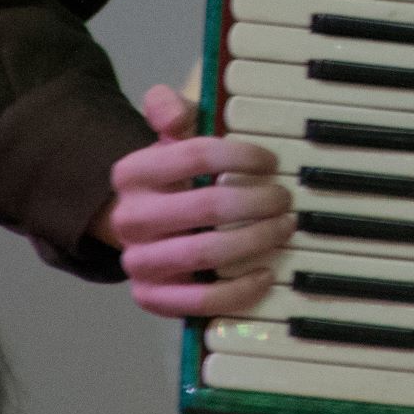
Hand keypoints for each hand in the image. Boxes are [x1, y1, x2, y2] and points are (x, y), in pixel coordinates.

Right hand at [91, 85, 290, 319]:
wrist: (141, 227)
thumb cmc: (170, 179)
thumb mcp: (168, 138)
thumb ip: (169, 111)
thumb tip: (172, 111)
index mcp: (132, 172)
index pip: (196, 155)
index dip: (242, 155)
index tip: (271, 160)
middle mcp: (129, 218)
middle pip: (208, 205)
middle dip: (258, 200)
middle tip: (284, 197)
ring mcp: (139, 262)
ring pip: (207, 252)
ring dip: (256, 239)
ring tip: (283, 227)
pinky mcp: (152, 298)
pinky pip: (200, 302)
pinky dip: (238, 290)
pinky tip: (265, 273)